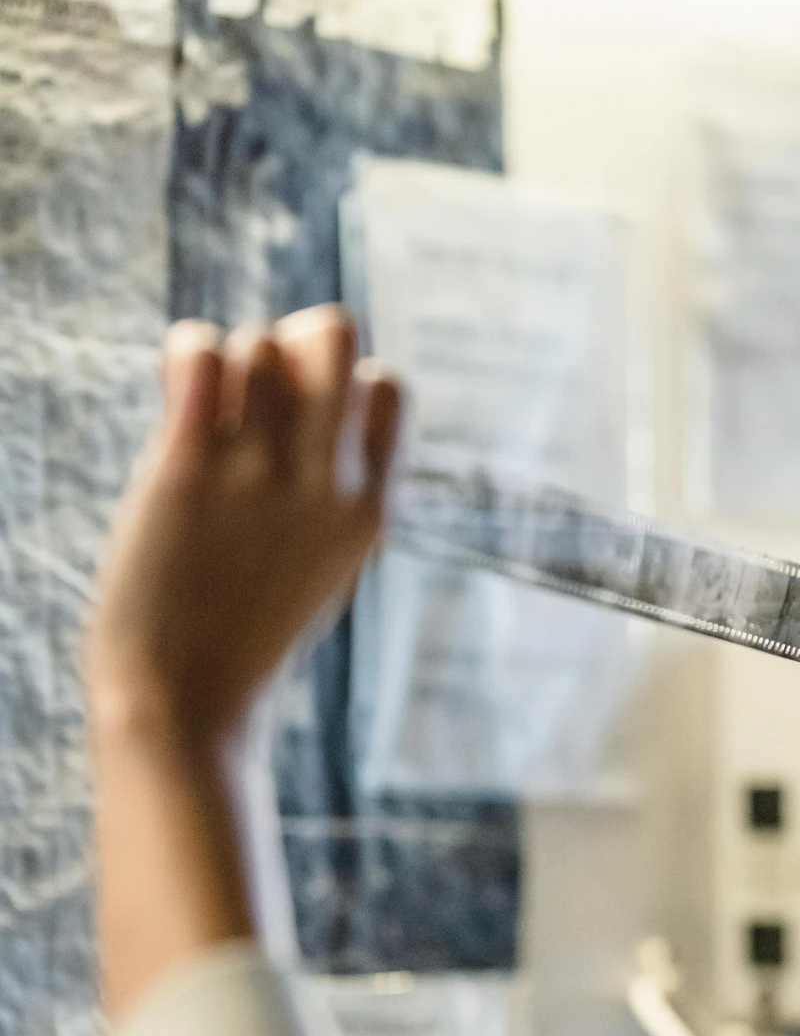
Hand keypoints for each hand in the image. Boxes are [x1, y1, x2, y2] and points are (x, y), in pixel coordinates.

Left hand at [88, 310, 401, 1023]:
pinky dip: (185, 354)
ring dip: (224, 364)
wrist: (182, 704)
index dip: (340, 381)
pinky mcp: (188, 470)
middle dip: (290, 340)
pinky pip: (198, 352)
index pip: (388, 385)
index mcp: (369, 510)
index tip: (300, 423)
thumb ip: (322, 489)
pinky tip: (175, 392)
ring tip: (200, 419)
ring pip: (256, 342)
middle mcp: (325, 484)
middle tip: (250, 393)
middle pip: (333, 332)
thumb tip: (294, 394)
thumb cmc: (237, 637)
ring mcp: (259, 475)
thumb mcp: (315, 564)